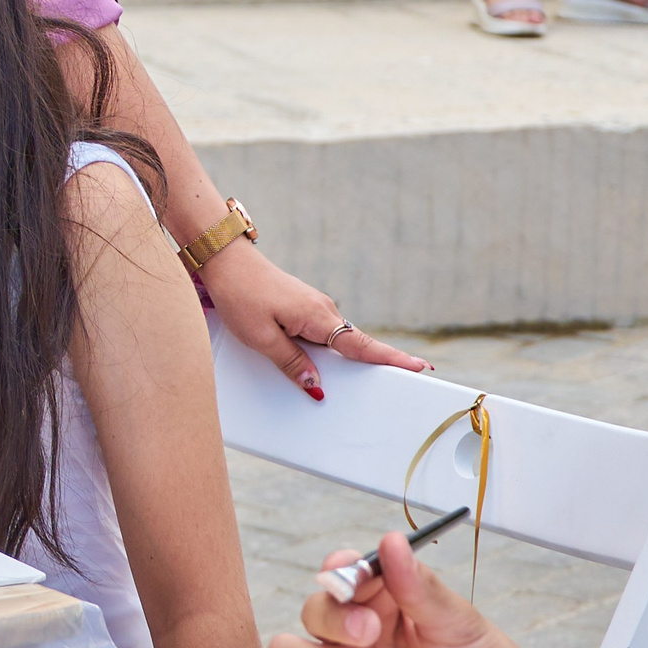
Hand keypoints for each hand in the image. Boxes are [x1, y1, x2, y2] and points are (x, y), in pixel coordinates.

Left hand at [198, 241, 429, 398]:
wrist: (226, 262)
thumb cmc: (241, 296)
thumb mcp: (261, 338)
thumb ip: (291, 363)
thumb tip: (316, 386)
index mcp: (318, 318)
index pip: (362, 345)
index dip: (392, 359)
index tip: (421, 367)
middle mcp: (323, 310)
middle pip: (354, 346)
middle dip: (374, 366)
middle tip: (401, 384)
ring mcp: (314, 307)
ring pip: (336, 341)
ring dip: (342, 360)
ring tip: (349, 385)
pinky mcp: (303, 306)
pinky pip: (321, 333)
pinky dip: (324, 349)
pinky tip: (314, 364)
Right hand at [269, 535, 565, 647]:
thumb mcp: (460, 624)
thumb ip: (419, 587)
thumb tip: (391, 540)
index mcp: (380, 602)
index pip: (337, 573)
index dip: (338, 573)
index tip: (356, 583)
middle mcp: (353, 636)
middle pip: (309, 613)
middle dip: (335, 623)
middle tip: (372, 636)